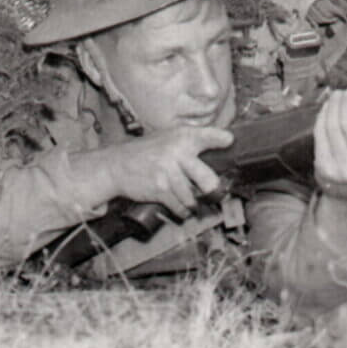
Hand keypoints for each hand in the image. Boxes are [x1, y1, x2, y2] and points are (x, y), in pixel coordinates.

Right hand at [104, 125, 232, 214]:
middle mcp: (177, 153)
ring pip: (194, 198)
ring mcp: (168, 173)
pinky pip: (180, 207)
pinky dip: (183, 211)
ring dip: (194, 203)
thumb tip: (226, 143)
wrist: (117, 165)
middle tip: (216, 192)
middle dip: (214, 191)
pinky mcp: (160, 190)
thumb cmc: (148, 152)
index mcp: (182, 137)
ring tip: (191, 200)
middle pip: (208, 180)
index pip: (208, 136)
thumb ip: (193, 141)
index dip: (221, 139)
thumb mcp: (169, 138)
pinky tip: (181, 207)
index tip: (229, 142)